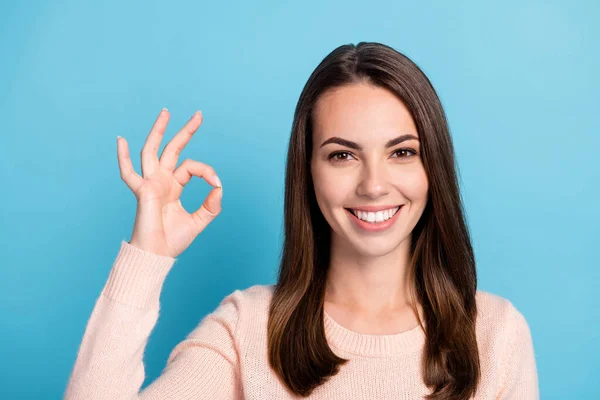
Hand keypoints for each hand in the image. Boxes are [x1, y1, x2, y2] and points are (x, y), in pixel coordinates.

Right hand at [116, 108, 221, 257]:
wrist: (157, 255)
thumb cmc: (173, 240)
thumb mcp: (199, 221)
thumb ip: (211, 205)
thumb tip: (219, 187)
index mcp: (174, 186)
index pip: (192, 167)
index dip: (207, 171)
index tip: (216, 183)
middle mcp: (161, 181)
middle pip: (173, 149)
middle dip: (185, 131)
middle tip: (199, 114)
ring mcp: (151, 184)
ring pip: (152, 151)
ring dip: (159, 131)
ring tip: (166, 112)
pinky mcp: (143, 192)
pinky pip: (129, 173)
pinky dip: (123, 157)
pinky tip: (121, 139)